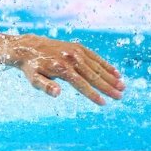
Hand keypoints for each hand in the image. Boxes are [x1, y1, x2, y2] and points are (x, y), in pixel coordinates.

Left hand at [8, 35, 124, 104]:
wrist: (29, 47)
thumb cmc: (32, 67)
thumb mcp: (33, 79)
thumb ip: (45, 86)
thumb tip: (58, 93)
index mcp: (61, 68)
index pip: (81, 84)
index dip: (93, 95)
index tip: (104, 103)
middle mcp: (71, 59)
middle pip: (93, 76)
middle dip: (107, 87)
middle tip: (120, 97)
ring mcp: (76, 52)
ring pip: (97, 66)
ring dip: (111, 77)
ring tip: (122, 87)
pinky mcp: (78, 47)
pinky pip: (95, 57)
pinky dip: (106, 65)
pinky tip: (116, 74)